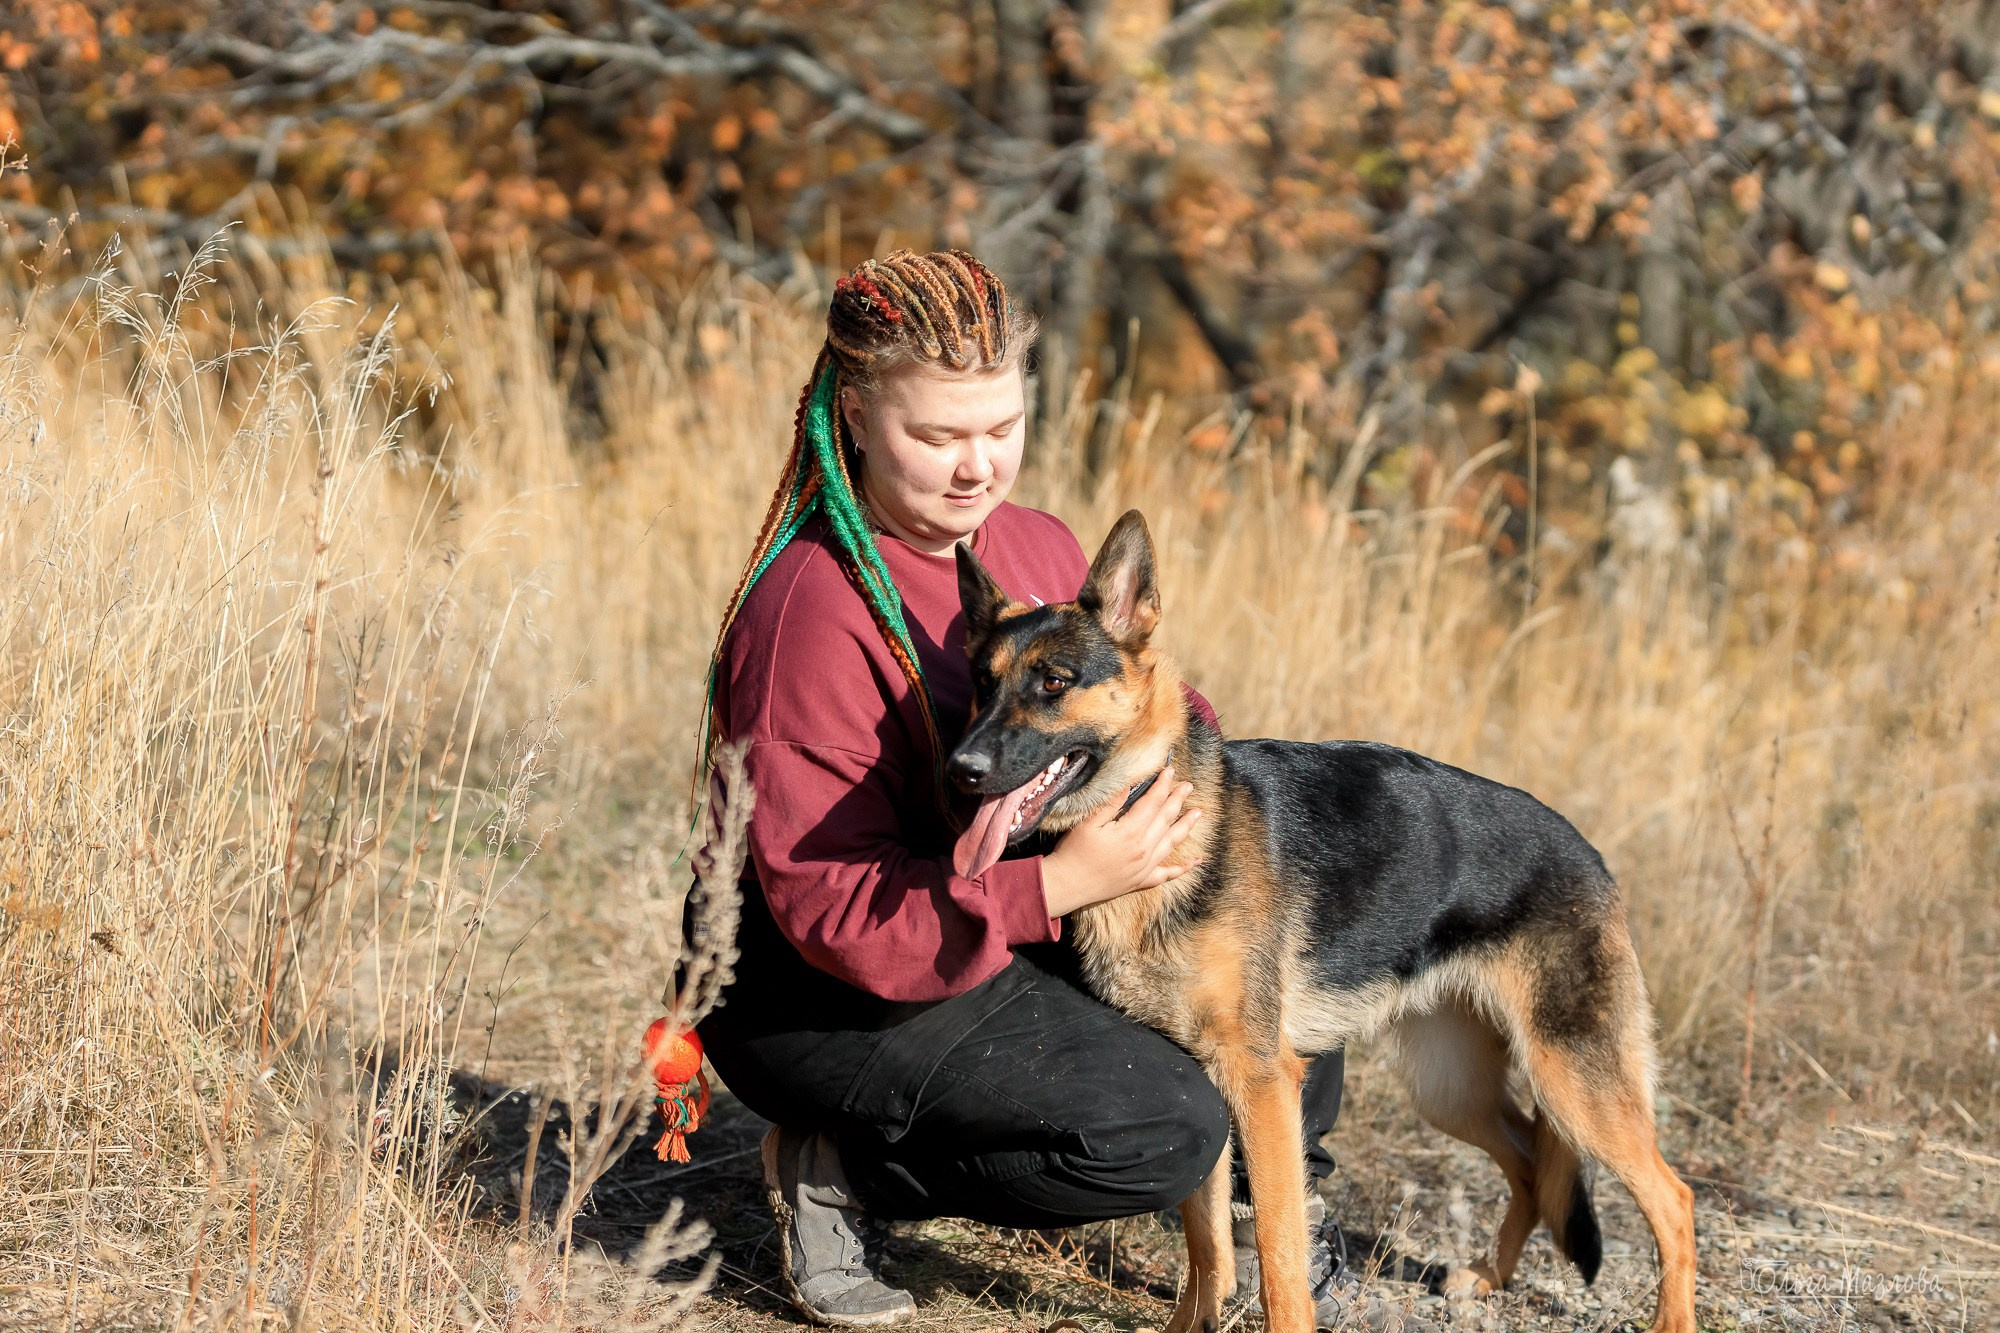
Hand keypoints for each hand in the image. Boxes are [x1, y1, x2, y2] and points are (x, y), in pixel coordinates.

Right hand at [1040, 764, 1201, 915]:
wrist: (1068, 885)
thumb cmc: (1074, 851)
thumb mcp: (1088, 822)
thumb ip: (1111, 803)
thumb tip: (1129, 783)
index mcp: (1131, 832)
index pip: (1152, 803)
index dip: (1162, 786)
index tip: (1171, 771)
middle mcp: (1144, 849)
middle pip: (1166, 819)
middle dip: (1178, 800)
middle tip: (1189, 786)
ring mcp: (1145, 867)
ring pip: (1172, 842)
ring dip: (1186, 826)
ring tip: (1198, 813)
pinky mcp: (1141, 881)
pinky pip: (1167, 874)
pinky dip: (1183, 868)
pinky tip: (1196, 861)